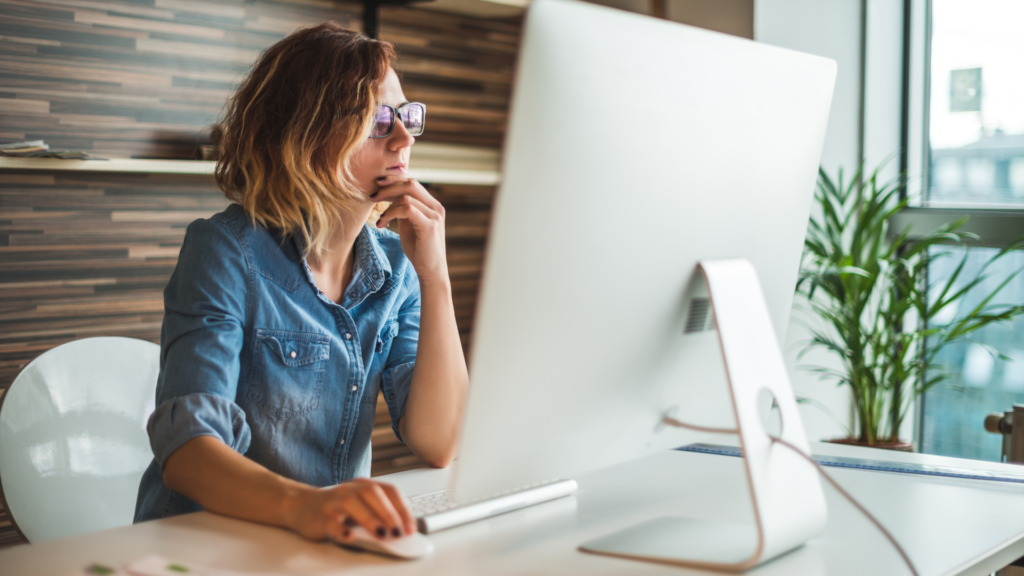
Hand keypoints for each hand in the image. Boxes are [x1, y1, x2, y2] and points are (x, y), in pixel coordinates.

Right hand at [286, 478, 415, 542]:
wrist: (300, 505)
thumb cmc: (336, 508)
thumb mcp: (359, 506)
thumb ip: (378, 514)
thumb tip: (401, 531)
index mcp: (363, 485)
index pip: (389, 490)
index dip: (402, 508)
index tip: (411, 527)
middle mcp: (350, 489)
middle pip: (372, 493)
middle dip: (389, 513)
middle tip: (399, 531)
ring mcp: (333, 501)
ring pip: (352, 503)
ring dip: (370, 519)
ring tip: (382, 534)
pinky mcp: (320, 516)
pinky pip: (331, 522)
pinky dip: (341, 530)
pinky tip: (350, 537)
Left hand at [371, 177, 447, 284]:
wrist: (431, 271)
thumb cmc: (419, 250)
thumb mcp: (409, 225)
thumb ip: (403, 210)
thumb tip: (389, 196)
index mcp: (432, 205)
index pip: (412, 183)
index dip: (393, 181)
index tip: (377, 185)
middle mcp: (436, 207)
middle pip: (410, 184)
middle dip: (388, 187)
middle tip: (373, 196)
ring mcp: (434, 216)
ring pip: (407, 196)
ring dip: (387, 206)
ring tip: (380, 218)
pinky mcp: (430, 226)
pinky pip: (408, 209)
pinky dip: (391, 213)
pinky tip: (384, 222)